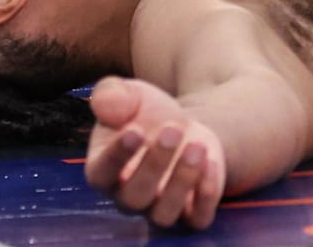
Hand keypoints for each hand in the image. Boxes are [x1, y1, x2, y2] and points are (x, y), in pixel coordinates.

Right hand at [84, 77, 225, 228]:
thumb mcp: (128, 93)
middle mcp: (127, 196)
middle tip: (173, 130)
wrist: (182, 125)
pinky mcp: (191, 211)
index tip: (135, 130)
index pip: (101, 174)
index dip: (117, 156)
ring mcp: (160, 207)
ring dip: (182, 180)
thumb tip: (106, 105)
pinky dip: (205, 195)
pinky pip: (197, 218)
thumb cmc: (145, 112)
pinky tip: (211, 162)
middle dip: (155, 164)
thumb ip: (110, 94)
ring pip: (164, 214)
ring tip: (197, 145)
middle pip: (135, 196)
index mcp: (103, 169)